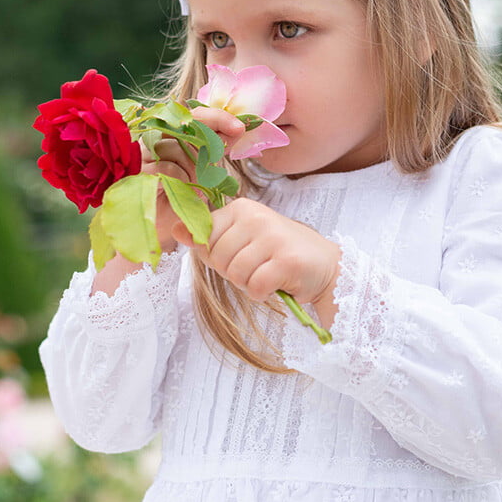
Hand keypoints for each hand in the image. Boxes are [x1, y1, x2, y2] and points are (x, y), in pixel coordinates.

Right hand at [140, 106, 245, 251]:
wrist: (169, 226)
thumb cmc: (187, 196)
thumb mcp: (206, 168)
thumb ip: (216, 146)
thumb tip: (237, 129)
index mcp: (172, 134)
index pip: (194, 115)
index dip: (218, 118)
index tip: (239, 128)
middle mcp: (154, 139)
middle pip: (185, 126)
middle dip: (210, 140)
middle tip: (221, 158)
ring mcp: (143, 154)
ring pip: (176, 148)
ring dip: (193, 169)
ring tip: (194, 187)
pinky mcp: (138, 172)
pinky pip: (167, 168)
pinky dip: (181, 181)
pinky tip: (183, 192)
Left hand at [172, 197, 341, 306]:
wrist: (327, 266)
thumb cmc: (279, 253)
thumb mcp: (242, 239)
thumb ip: (209, 236)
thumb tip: (174, 230)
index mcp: (242, 208)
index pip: (205, 237)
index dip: (216, 255)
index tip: (239, 253)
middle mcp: (257, 217)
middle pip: (217, 257)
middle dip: (232, 272)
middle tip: (257, 266)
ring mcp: (273, 237)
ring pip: (235, 274)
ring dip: (248, 284)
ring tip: (267, 274)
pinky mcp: (287, 261)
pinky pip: (255, 287)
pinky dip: (263, 293)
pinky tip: (277, 283)